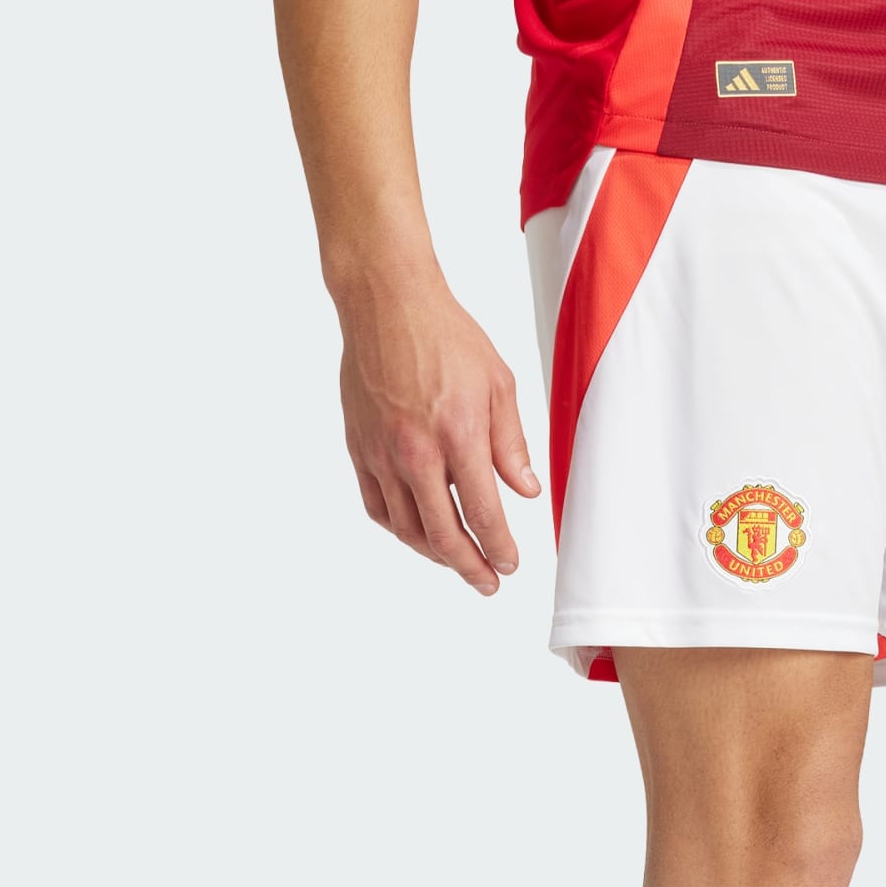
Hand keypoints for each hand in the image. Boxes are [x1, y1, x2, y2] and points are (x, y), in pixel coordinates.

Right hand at [335, 274, 540, 592]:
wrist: (386, 303)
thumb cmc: (446, 337)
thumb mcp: (498, 384)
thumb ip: (512, 444)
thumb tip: (526, 492)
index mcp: (458, 436)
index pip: (483, 514)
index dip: (499, 548)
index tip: (510, 565)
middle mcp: (415, 453)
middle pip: (443, 535)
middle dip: (470, 567)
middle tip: (488, 582)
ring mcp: (382, 454)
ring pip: (407, 529)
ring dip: (435, 555)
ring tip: (457, 562)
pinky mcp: (359, 449)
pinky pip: (377, 507)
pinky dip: (399, 530)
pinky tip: (418, 533)